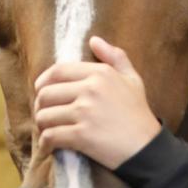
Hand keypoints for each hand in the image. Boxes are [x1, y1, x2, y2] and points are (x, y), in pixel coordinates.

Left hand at [32, 36, 160, 170]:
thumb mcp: (132, 79)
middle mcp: (90, 90)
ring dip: (41, 125)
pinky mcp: (81, 135)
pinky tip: (48, 146)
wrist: (147, 148)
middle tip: (44, 115)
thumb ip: (115, 56)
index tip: (40, 92)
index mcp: (100, 73)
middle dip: (40, 106)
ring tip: (46, 131)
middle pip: (46, 94)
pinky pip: (51, 136)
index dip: (43, 81)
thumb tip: (94, 40)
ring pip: (44, 115)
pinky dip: (45, 143)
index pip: (58, 71)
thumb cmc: (139, 114)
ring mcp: (85, 113)